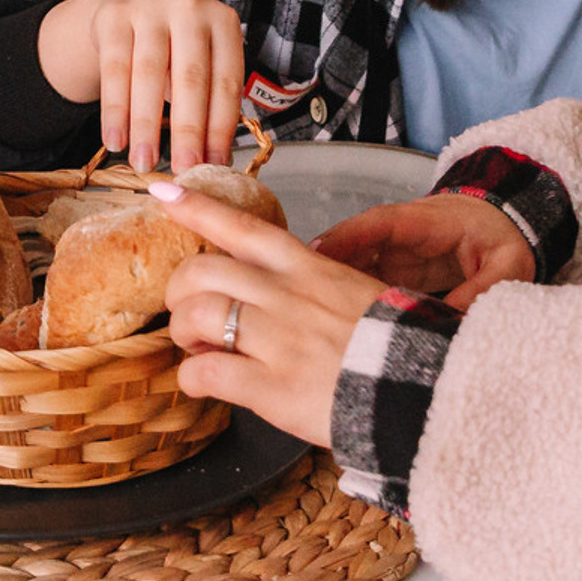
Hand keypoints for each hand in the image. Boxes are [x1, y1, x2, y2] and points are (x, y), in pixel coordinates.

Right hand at [37, 0, 244, 172]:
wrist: (126, 6)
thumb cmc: (173, 48)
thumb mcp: (199, 63)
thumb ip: (207, 103)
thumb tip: (214, 162)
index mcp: (223, 22)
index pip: (226, 82)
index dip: (221, 127)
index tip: (214, 166)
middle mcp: (190, 7)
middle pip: (190, 78)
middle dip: (187, 131)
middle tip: (183, 170)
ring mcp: (151, 7)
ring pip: (149, 75)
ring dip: (146, 126)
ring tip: (144, 163)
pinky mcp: (114, 16)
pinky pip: (114, 71)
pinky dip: (115, 111)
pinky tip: (115, 141)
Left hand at [155, 182, 388, 444]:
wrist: (419, 388)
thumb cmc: (390, 343)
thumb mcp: (353, 291)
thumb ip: (309, 285)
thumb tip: (271, 291)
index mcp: (307, 267)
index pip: (243, 226)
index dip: (197, 209)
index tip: (163, 193)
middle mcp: (286, 294)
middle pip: (202, 270)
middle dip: (179, 291)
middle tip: (187, 313)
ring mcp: (277, 339)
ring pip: (196, 315)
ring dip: (184, 333)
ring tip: (197, 349)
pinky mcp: (271, 387)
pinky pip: (206, 373)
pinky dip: (192, 378)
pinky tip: (204, 383)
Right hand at [316, 193, 533, 309]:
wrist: (507, 226)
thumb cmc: (503, 239)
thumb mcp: (507, 265)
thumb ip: (482, 291)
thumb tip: (452, 323)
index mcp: (427, 222)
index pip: (381, 223)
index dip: (349, 236)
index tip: (318, 251)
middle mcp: (401, 235)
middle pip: (355, 245)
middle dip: (325, 265)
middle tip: (296, 293)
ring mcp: (395, 253)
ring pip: (353, 265)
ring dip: (330, 286)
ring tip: (305, 316)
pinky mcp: (394, 272)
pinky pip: (363, 282)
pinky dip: (346, 299)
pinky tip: (330, 326)